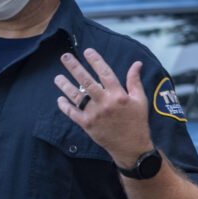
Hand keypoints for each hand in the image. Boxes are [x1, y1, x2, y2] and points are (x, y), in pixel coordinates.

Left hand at [53, 48, 152, 168]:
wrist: (132, 147)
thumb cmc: (137, 122)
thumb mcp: (140, 100)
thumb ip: (134, 81)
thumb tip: (137, 63)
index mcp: (119, 95)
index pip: (105, 73)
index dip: (95, 60)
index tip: (87, 50)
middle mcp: (105, 103)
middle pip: (87, 81)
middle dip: (74, 67)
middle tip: (64, 57)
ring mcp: (95, 114)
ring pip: (76, 96)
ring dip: (65, 86)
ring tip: (57, 77)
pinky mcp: (87, 125)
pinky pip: (73, 113)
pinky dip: (65, 106)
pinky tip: (60, 99)